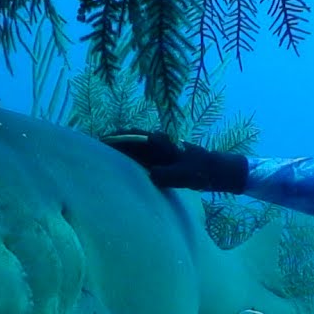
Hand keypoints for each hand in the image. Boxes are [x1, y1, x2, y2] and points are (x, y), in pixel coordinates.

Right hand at [102, 130, 249, 193]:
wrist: (217, 170)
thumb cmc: (200, 172)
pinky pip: (142, 154)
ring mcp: (161, 149)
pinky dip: (131, 155)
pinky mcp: (163, 157)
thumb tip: (151, 174)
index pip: (134, 137)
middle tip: (96, 146)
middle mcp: (159, 142)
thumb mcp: (184, 176)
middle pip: (132, 138)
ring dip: (122, 148)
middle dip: (115, 141)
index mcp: (161, 142)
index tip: (102, 141)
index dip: (117, 138)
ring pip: (136, 145)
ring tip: (105, 154)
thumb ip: (167, 174)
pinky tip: (124, 163)